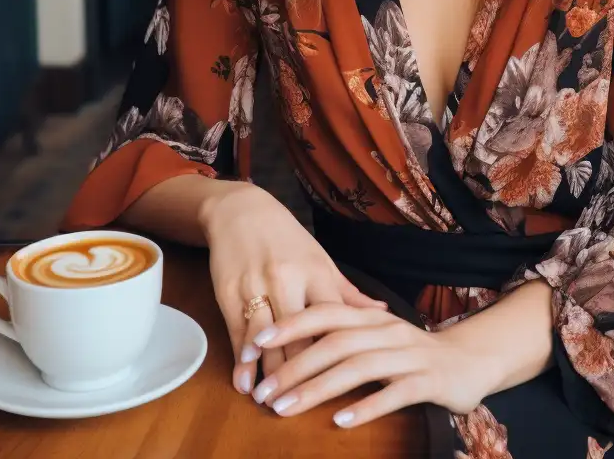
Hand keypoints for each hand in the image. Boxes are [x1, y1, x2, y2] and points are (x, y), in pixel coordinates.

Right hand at [201, 182, 387, 399]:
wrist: (243, 212)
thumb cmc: (288, 240)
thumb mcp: (321, 260)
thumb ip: (348, 292)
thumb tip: (382, 314)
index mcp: (318, 271)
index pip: (332, 315)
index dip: (337, 348)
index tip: (343, 377)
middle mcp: (289, 279)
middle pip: (299, 333)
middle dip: (300, 370)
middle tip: (302, 402)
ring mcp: (258, 287)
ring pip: (266, 336)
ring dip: (269, 371)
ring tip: (272, 401)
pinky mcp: (230, 293)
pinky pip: (238, 331)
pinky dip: (242, 359)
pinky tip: (245, 381)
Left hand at [245, 300, 493, 424]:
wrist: (471, 361)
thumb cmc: (413, 355)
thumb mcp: (378, 340)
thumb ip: (343, 340)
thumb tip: (288, 351)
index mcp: (374, 319)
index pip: (328, 312)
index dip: (292, 324)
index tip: (256, 342)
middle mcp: (389, 331)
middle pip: (338, 341)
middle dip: (296, 365)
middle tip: (262, 391)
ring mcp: (410, 355)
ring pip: (359, 366)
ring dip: (319, 387)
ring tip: (286, 409)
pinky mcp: (429, 380)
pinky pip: (395, 392)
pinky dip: (367, 406)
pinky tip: (341, 421)